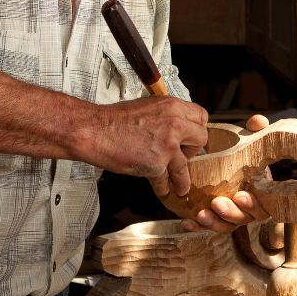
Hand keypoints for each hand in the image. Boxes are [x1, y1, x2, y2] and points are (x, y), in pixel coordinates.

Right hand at [89, 96, 207, 196]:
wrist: (95, 130)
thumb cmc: (115, 119)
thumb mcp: (149, 107)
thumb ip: (167, 116)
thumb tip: (178, 127)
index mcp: (173, 106)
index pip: (201, 116)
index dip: (196, 129)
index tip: (192, 138)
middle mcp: (175, 123)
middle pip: (201, 139)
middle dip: (193, 150)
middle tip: (183, 156)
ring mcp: (168, 144)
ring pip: (186, 165)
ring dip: (183, 179)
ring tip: (182, 187)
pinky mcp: (157, 163)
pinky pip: (166, 179)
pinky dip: (163, 186)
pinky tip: (162, 189)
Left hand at [181, 113, 270, 233]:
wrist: (222, 158)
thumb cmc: (240, 152)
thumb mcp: (248, 138)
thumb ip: (255, 130)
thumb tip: (258, 122)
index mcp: (260, 191)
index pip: (263, 206)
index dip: (254, 205)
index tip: (240, 196)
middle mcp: (246, 207)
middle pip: (243, 219)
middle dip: (231, 213)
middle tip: (217, 203)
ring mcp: (230, 214)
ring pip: (225, 225)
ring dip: (214, 222)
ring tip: (201, 213)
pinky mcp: (214, 217)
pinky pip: (206, 226)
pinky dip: (197, 226)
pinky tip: (187, 221)